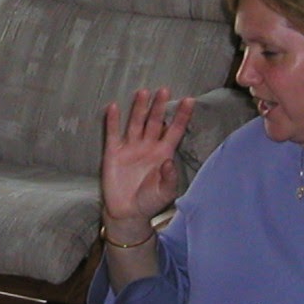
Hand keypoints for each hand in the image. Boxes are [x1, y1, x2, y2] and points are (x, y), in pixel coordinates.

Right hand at [101, 88, 192, 229]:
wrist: (127, 213)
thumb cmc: (149, 202)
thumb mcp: (165, 192)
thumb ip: (170, 177)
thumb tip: (168, 161)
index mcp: (163, 154)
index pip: (175, 130)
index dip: (182, 116)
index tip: (190, 100)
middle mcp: (148, 146)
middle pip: (155, 121)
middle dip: (159, 106)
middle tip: (164, 90)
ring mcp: (131, 148)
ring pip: (136, 123)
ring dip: (139, 108)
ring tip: (143, 92)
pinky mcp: (114, 153)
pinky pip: (113, 134)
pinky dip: (113, 121)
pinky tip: (114, 107)